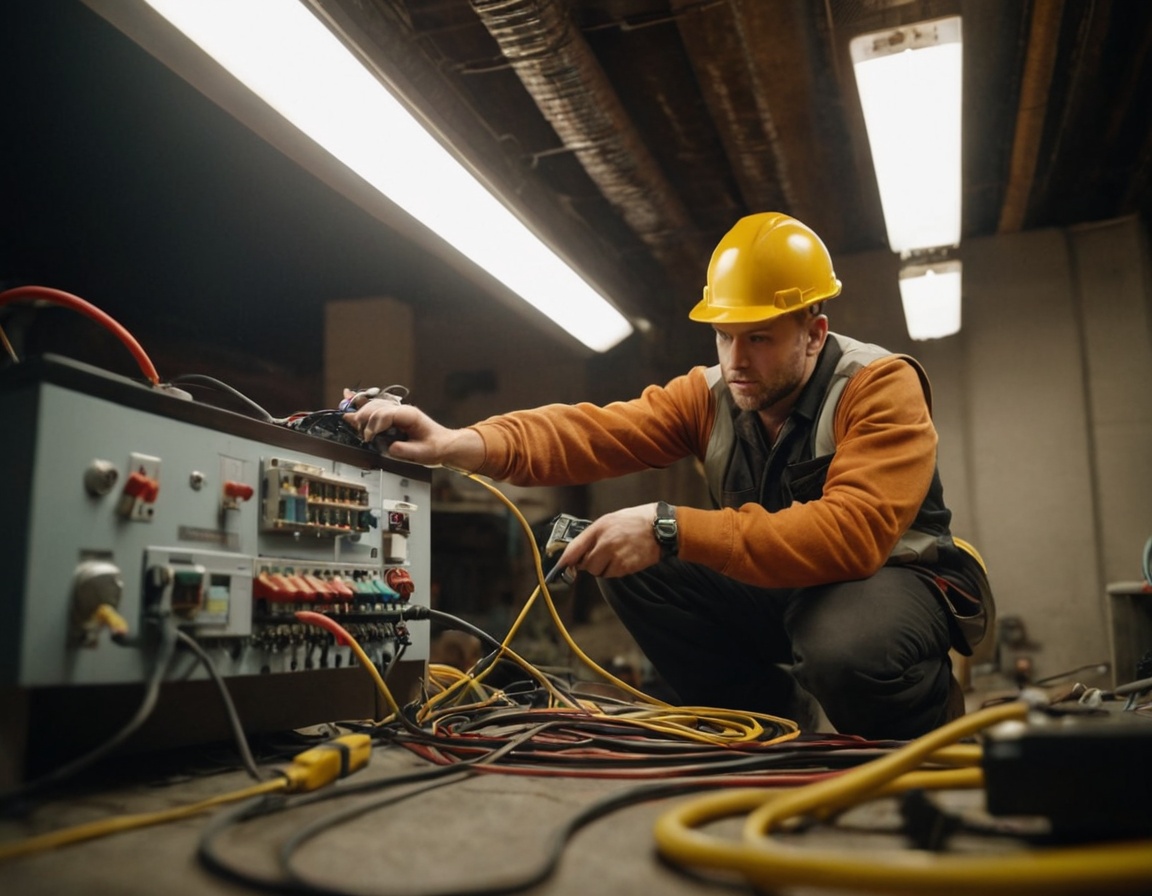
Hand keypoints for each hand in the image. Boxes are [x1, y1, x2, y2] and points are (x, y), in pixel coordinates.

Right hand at [342, 397, 483, 468]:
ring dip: (361, 412)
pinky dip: (363, 407)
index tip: (368, 437)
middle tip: (355, 429)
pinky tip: (349, 401)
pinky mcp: (394, 418)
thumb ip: (405, 451)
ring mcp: (398, 412)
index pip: (385, 414)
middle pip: (377, 407)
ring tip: (349, 419)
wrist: (445, 444)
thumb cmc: (436, 447)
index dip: (374, 424)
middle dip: (364, 417)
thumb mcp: (422, 453)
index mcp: (409, 415)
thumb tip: (390, 448)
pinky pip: (377, 408)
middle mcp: (402, 410)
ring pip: (375, 406)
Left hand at [555, 503, 660, 577]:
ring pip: (599, 572)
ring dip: (603, 568)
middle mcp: (605, 543)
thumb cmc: (633, 521)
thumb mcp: (609, 520)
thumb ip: (592, 535)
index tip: (559, 568)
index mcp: (599, 528)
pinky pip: (612, 574)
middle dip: (590, 563)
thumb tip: (576, 554)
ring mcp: (615, 556)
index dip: (564, 561)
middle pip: (586, 565)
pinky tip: (624, 558)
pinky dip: (615, 570)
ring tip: (615, 555)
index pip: (574, 548)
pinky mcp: (626, 567)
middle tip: (601, 555)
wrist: (659, 528)